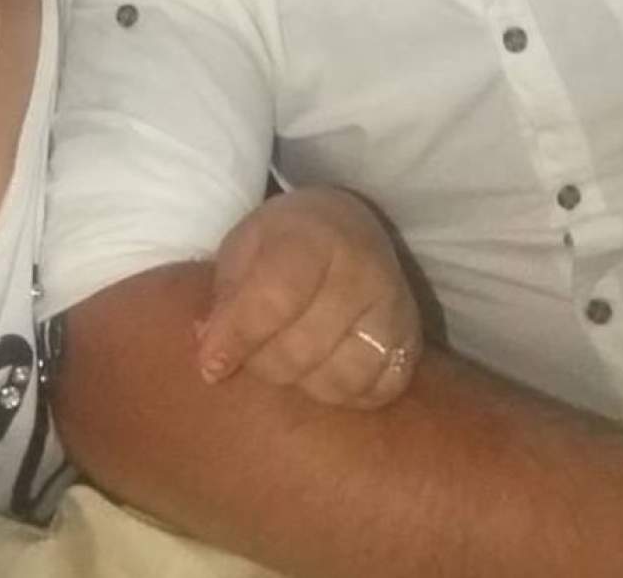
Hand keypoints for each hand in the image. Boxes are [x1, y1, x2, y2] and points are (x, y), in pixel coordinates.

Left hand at [194, 187, 422, 408]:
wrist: (346, 228)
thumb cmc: (283, 240)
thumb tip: (211, 354)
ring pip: (338, 380)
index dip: (238, 336)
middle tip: (250, 350)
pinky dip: (342, 393)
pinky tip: (326, 366)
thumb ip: (225, 295)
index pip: (275, 298)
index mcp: (315, 235)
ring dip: (301, 381)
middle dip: (262, 361)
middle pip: (301, 350)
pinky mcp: (412, 343)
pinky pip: (373, 394)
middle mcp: (363, 272)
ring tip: (288, 355)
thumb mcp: (244, 246)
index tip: (210, 365)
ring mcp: (394, 310)